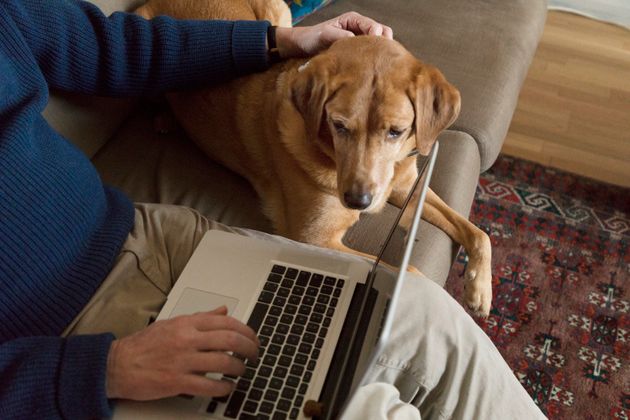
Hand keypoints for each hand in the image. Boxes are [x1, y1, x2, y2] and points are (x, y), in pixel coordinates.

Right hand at [106, 306, 258, 399]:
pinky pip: (209, 385)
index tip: (253, 338)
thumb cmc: (144, 344)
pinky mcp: (176, 382)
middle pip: (230, 341)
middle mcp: (187, 339)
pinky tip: (227, 388)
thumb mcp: (174, 323)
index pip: (227, 322)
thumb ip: (201, 318)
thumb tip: (223, 310)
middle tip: (254, 354)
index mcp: (187, 323)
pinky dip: (223, 388)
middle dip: (249, 348)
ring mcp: (182, 361)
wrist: (117, 364)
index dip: (246, 331)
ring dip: (239, 369)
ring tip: (241, 371)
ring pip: (223, 363)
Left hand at [275, 12, 392, 57]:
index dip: (377, 38)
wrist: (302, 46)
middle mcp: (359, 27)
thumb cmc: (311, 38)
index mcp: (353, 19)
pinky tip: (368, 67)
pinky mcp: (357, 50)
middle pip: (383, 33)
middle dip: (383, 44)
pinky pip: (371, 53)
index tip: (372, 51)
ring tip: (373, 64)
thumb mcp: (324, 35)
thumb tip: (356, 41)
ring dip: (379, 52)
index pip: (375, 27)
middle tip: (377, 59)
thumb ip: (340, 36)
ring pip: (379, 43)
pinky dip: (372, 58)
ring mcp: (359, 38)